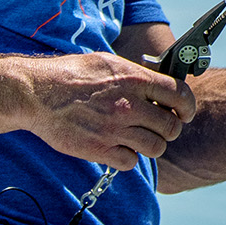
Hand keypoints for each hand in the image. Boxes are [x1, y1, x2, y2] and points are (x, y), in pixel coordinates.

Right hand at [21, 50, 196, 169]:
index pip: (180, 95)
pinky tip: (120, 148)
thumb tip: (160, 84)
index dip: (187, 106)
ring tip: (142, 138)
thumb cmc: (73, 73)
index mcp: (135, 80)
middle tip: (161, 127)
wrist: (38, 93)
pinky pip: (130, 162)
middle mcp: (128, 105)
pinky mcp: (98, 149)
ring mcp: (114, 129)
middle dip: (171, 128)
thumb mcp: (111, 62)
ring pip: (156, 147)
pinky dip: (129, 158)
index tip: (185, 112)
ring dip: (153, 144)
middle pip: (171, 126)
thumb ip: (138, 75)